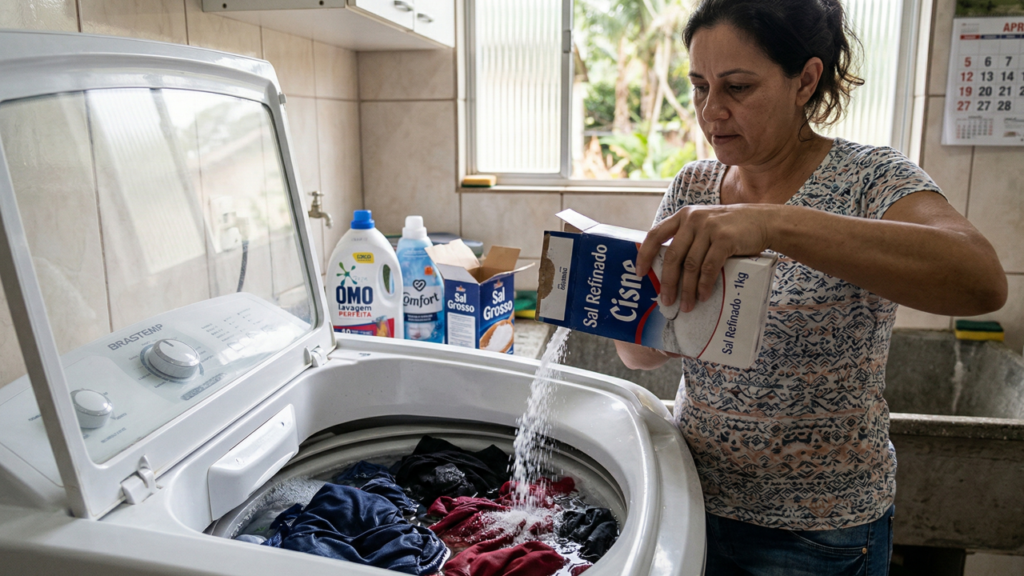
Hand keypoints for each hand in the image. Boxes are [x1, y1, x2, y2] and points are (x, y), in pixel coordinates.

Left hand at [636, 204, 774, 312]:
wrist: (764, 221)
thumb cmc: (732, 228)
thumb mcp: (705, 226)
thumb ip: (689, 239)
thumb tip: (670, 271)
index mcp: (683, 216)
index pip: (655, 235)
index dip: (645, 255)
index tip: (640, 273)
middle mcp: (693, 220)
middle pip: (673, 256)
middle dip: (668, 282)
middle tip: (666, 301)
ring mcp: (709, 228)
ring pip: (691, 265)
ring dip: (688, 289)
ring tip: (687, 305)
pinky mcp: (724, 239)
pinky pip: (709, 267)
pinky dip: (705, 285)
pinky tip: (704, 296)